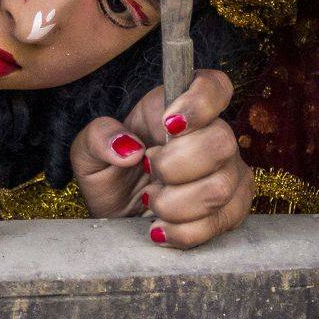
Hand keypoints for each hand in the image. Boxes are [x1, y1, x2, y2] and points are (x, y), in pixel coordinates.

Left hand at [70, 68, 252, 248]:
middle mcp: (212, 135)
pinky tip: (160, 228)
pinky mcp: (231, 209)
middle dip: (175, 166)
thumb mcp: (88, 151)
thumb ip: (99, 138)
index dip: (200, 102)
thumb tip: (128, 147)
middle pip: (222, 141)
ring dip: (175, 203)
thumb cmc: (109, 173)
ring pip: (221, 188)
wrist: (117, 216)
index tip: (169, 124)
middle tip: (148, 172)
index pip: (214, 86)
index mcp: (178, 108)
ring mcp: (228, 173)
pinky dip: (184, 231)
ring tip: (151, 201)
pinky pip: (221, 222)